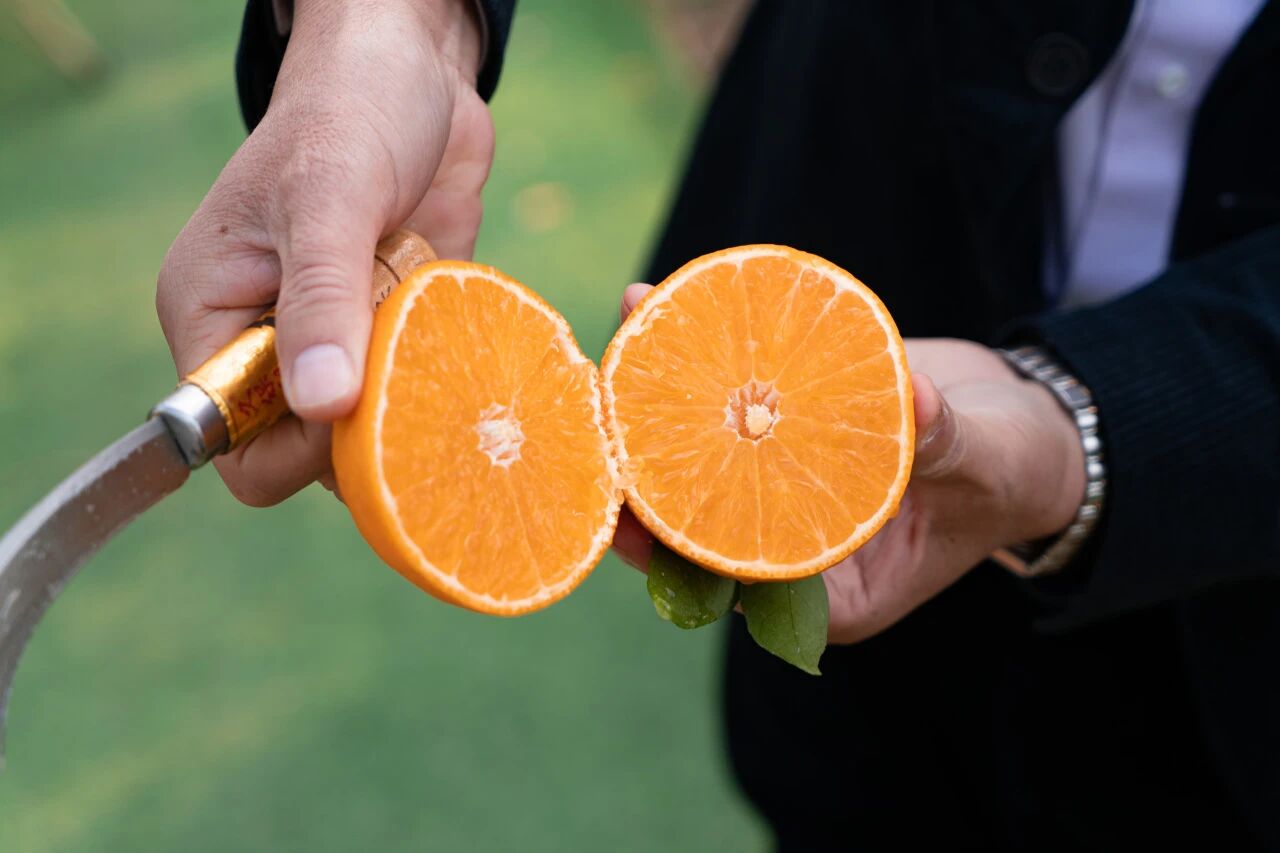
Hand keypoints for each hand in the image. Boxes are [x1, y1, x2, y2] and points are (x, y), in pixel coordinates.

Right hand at [156, 0, 491, 505]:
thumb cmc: (349, 114)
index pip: (231, 440)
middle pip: (301, 451)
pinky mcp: (388, 334)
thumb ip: (322, 300)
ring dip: (408, 408)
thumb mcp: (329, 199)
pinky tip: (463, 355)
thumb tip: (319, 403)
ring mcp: (332, 342)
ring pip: (364, 431)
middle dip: (361, 431)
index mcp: (210, 314)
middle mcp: (264, 340)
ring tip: (439, 359)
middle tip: (414, 383)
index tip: (359, 406)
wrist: (415, 75)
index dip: (292, 448)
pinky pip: (411, 396)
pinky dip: (439, 388)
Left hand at [610, 284, 1085, 642]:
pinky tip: (671, 297)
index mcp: (830, 591)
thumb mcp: (990, 464)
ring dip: (658, 388)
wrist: (1023, 424)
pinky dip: (703, 353)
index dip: (674, 548)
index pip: (733, 576)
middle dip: (641, 460)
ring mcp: (782, 477)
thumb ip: (943, 446)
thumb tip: (913, 400)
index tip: (624, 513)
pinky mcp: (786, 421)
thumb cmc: (1018, 470)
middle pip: (695, 511)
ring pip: (701, 445)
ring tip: (631, 313)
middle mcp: (791, 539)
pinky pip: (733, 395)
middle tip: (597, 401)